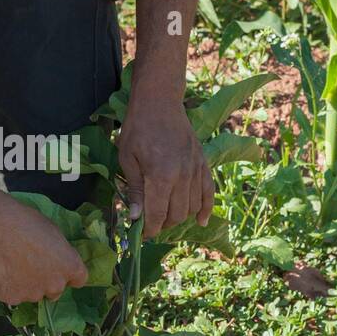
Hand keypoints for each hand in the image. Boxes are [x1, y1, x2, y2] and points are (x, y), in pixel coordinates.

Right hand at [0, 202, 87, 305]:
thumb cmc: (25, 223)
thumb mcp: (52, 231)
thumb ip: (59, 251)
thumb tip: (54, 256)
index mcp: (70, 267)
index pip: (79, 279)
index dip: (67, 273)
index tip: (58, 267)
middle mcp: (55, 285)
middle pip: (55, 290)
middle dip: (46, 281)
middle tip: (30, 264)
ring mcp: (33, 294)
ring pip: (32, 293)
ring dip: (26, 284)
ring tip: (12, 265)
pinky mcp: (13, 298)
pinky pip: (13, 295)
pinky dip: (8, 287)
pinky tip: (1, 271)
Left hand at [118, 98, 213, 238]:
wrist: (160, 102)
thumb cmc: (138, 128)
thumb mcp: (127, 159)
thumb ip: (135, 190)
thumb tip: (135, 218)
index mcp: (161, 176)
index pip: (157, 215)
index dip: (149, 229)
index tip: (140, 234)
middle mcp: (182, 176)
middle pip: (177, 215)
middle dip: (163, 225)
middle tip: (150, 223)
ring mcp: (196, 170)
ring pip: (192, 207)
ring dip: (179, 217)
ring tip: (165, 216)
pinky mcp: (203, 163)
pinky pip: (209, 192)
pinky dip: (206, 208)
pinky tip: (200, 221)